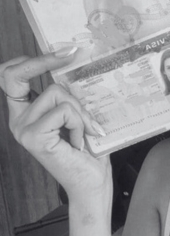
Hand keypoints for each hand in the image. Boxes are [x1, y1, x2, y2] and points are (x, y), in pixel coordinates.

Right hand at [0, 51, 111, 202]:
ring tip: (84, 132)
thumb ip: (69, 97)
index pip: (10, 75)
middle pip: (29, 76)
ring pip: (57, 94)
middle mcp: (18, 119)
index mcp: (27, 113)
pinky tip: (79, 142)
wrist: (92, 184)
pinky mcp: (33, 137)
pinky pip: (64, 111)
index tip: (59, 51)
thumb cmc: (88, 152)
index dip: (28, 59)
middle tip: (70, 53)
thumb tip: (76, 65)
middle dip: (48, 61)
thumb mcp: (77, 117)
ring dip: (80, 111)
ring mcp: (23, 128)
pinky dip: (79, 123)